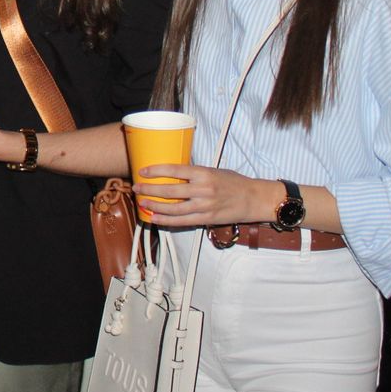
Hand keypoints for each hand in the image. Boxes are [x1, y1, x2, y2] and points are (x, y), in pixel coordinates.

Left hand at [135, 165, 277, 227]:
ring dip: (154, 206)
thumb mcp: (213, 171)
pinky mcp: (206, 218)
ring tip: (142, 202)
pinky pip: (182, 221)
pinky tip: (153, 217)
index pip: (175, 170)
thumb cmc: (233, 182)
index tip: (143, 171)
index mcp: (204, 173)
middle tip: (137, 187)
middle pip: (170, 190)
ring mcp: (204, 206)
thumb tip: (171, 173)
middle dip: (150, 189)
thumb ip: (194, 173)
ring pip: (173, 208)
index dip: (157, 171)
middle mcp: (203, 189)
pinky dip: (165, 220)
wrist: (253, 198)